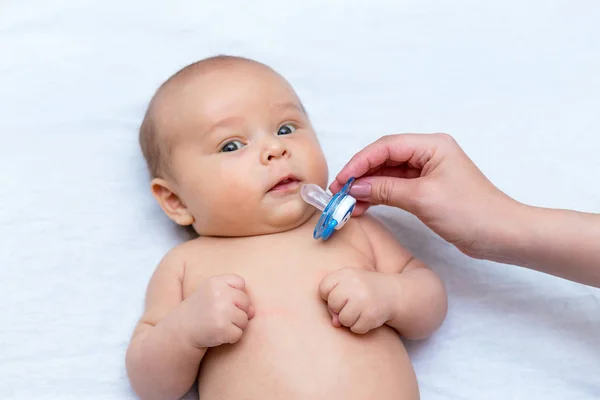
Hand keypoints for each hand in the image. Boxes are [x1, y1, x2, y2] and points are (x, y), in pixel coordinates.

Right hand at [180, 274, 254, 347]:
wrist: (181, 330)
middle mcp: (218, 294)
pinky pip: (239, 334)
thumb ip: (236, 296)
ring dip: (234, 325)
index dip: (235, 294)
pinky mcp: (222, 328)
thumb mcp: (214, 295)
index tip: (222, 300)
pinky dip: (230, 337)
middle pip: (245, 301)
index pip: (240, 283)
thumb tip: (252, 312)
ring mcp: (221, 311)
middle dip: (237, 311)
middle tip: (219, 315)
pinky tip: (217, 334)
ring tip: (218, 324)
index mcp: (215, 282)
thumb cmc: (201, 310)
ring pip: (244, 319)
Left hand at [319, 267, 393, 333]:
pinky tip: (368, 317)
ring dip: (350, 320)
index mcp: (345, 273)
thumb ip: (334, 303)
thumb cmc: (362, 291)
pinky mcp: (371, 314)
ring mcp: (363, 299)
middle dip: (339, 309)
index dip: (329, 296)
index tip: (341, 295)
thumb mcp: (347, 288)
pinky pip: (356, 328)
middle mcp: (354, 284)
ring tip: (360, 311)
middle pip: (332, 304)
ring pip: (343, 319)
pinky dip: (360, 326)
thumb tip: (335, 323)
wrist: (392, 293)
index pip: (323, 288)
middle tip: (352, 304)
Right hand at [330, 133, 517, 257]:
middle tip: (339, 192)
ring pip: (388, 174)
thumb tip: (355, 188)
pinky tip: (364, 207)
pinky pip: (396, 187)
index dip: (360, 162)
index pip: (386, 147)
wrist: (501, 235)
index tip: (341, 180)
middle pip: (384, 158)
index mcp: (432, 145)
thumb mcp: (422, 198)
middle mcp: (428, 153)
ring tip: (348, 203)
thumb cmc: (470, 212)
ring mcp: (428, 172)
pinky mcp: (427, 189)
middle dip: (360, 175)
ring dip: (368, 187)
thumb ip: (386, 189)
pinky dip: (380, 196)